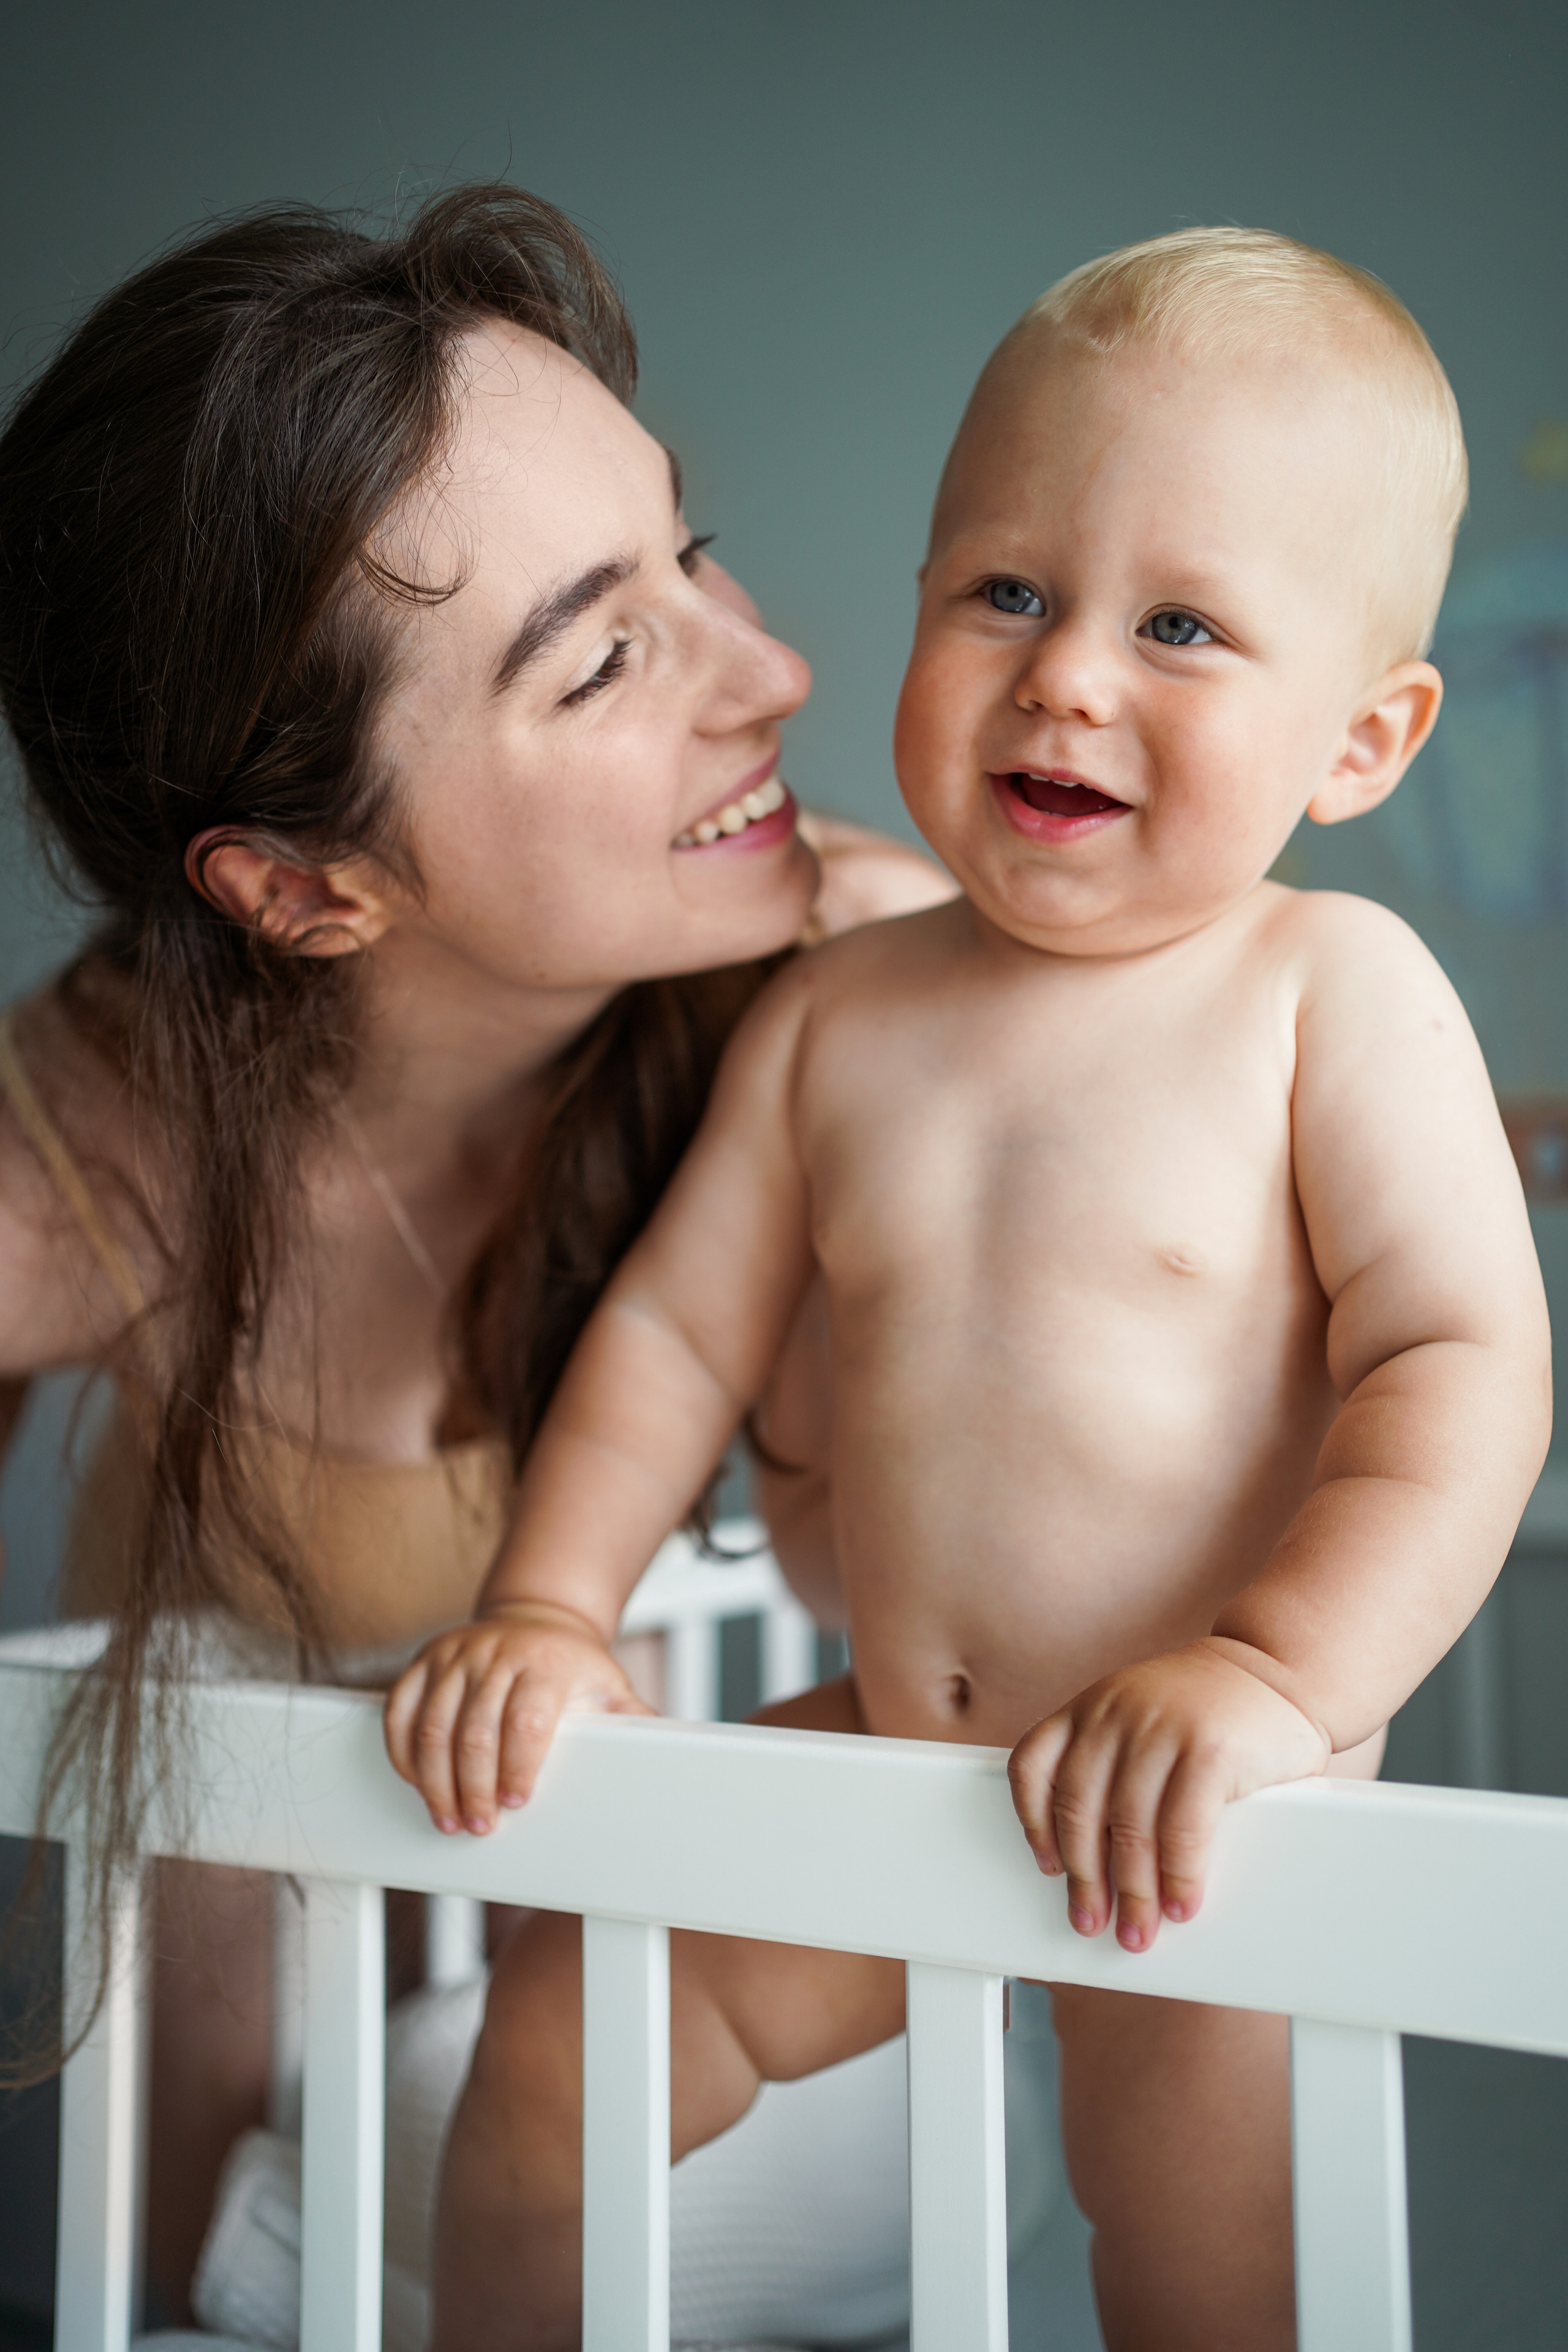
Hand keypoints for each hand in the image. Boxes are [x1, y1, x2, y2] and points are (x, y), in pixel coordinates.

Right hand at [383, 1601, 650, 1835]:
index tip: (516, 1803)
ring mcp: (454, 1655)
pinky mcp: (423, 1661)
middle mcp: (494, 1653)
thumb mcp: (609, 1686)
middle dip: (474, 1788)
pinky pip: (399, 1713)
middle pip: (475, 1731)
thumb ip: (632, 1721)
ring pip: (432, 1727)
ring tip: (449, 1819)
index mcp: (544, 1661)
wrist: (534, 1618)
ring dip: (435, 1782)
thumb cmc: (573, 1665)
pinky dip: (402, 1755)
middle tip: (479, 1827)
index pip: (526, 1719)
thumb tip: (671, 1755)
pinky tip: (418, 1785)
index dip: (519, 1766)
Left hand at [1007, 1641, 1330, 1952]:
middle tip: (1092, 1922)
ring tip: (1137, 1929)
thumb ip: (1111, 1762)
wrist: (1277, 1668)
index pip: (1034, 1767)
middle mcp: (1116, 1713)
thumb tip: (1095, 1856)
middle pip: (1079, 1810)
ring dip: (1132, 1892)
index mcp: (1090, 1708)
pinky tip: (1181, 1903)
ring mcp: (1162, 1729)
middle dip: (1085, 1879)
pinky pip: (1182, 1829)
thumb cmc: (1207, 1709)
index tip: (1048, 1868)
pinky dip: (1179, 1876)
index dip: (1033, 1824)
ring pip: (1130, 1828)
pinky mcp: (1210, 1750)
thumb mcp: (1140, 1717)